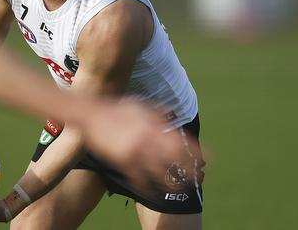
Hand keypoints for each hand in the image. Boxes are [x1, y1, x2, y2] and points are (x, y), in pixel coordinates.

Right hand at [78, 100, 195, 192]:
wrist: (91, 113)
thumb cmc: (116, 108)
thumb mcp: (140, 105)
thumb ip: (158, 113)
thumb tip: (173, 117)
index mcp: (154, 124)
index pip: (181, 141)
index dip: (195, 152)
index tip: (205, 161)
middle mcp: (148, 137)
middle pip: (174, 159)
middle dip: (187, 171)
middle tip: (193, 180)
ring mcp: (136, 149)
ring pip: (159, 172)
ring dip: (169, 183)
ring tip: (175, 188)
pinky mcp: (123, 159)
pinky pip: (139, 178)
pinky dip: (147, 187)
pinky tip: (151, 191)